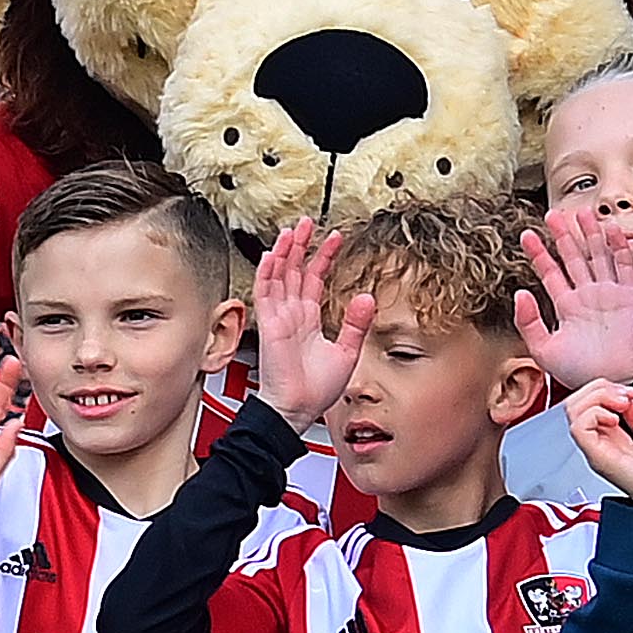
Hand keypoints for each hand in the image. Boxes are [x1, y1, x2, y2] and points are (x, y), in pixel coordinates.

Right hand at [250, 220, 376, 426]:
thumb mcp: (346, 352)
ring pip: (279, 276)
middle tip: (307, 223)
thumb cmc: (315, 390)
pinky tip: (274, 253)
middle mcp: (292, 316)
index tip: (334, 238)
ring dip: (285, 252)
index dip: (323, 257)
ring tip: (293, 230)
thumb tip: (367, 298)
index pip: (314, 279)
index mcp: (308, 321)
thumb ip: (356, 324)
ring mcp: (279, 319)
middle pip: (294, 271)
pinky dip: (268, 272)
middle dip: (301, 245)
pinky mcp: (269, 325)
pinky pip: (265, 292)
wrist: (297, 410)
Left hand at [511, 204, 632, 390]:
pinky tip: (610, 229)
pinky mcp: (629, 297)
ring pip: (597, 256)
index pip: (550, 272)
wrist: (610, 381)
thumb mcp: (543, 349)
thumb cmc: (579, 371)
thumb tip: (519, 293)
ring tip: (580, 213)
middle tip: (552, 215)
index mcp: (566, 307)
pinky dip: (618, 247)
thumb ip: (528, 322)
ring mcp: (609, 294)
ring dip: (589, 235)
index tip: (526, 236)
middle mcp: (587, 296)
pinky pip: (624, 266)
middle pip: (573, 257)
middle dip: (563, 236)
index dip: (539, 253)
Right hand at [558, 378, 632, 523]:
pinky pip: (579, 427)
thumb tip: (630, 401)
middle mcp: (600, 447)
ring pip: (573, 412)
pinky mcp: (600, 457)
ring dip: (598, 397)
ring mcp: (598, 452)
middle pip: (575, 405)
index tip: (630, 393)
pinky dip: (596, 412)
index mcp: (611, 443)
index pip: (587, 407)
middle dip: (601, 388)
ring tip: (621, 403)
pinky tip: (615, 417)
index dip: (606, 389)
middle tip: (625, 395)